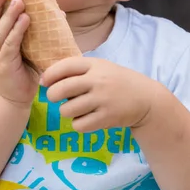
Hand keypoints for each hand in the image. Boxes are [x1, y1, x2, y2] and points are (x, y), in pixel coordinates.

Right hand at [0, 0, 38, 108]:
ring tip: (19, 1)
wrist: (14, 100)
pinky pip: (11, 44)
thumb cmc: (21, 71)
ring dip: (9, 14)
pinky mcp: (3, 64)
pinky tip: (25, 19)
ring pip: (0, 30)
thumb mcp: (22, 49)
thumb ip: (32, 32)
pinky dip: (17, 31)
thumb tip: (59, 13)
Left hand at [41, 57, 160, 132]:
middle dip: (52, 95)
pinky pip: (79, 125)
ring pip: (67, 110)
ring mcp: (102, 100)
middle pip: (61, 89)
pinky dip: (78, 124)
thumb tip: (47, 76)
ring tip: (75, 109)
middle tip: (54, 97)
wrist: (146, 99)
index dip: (50, 74)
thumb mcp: (100, 67)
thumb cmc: (117, 81)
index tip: (44, 81)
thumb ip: (79, 70)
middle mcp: (97, 81)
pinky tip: (85, 119)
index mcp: (94, 65)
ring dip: (66, 111)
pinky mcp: (107, 118)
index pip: (65, 66)